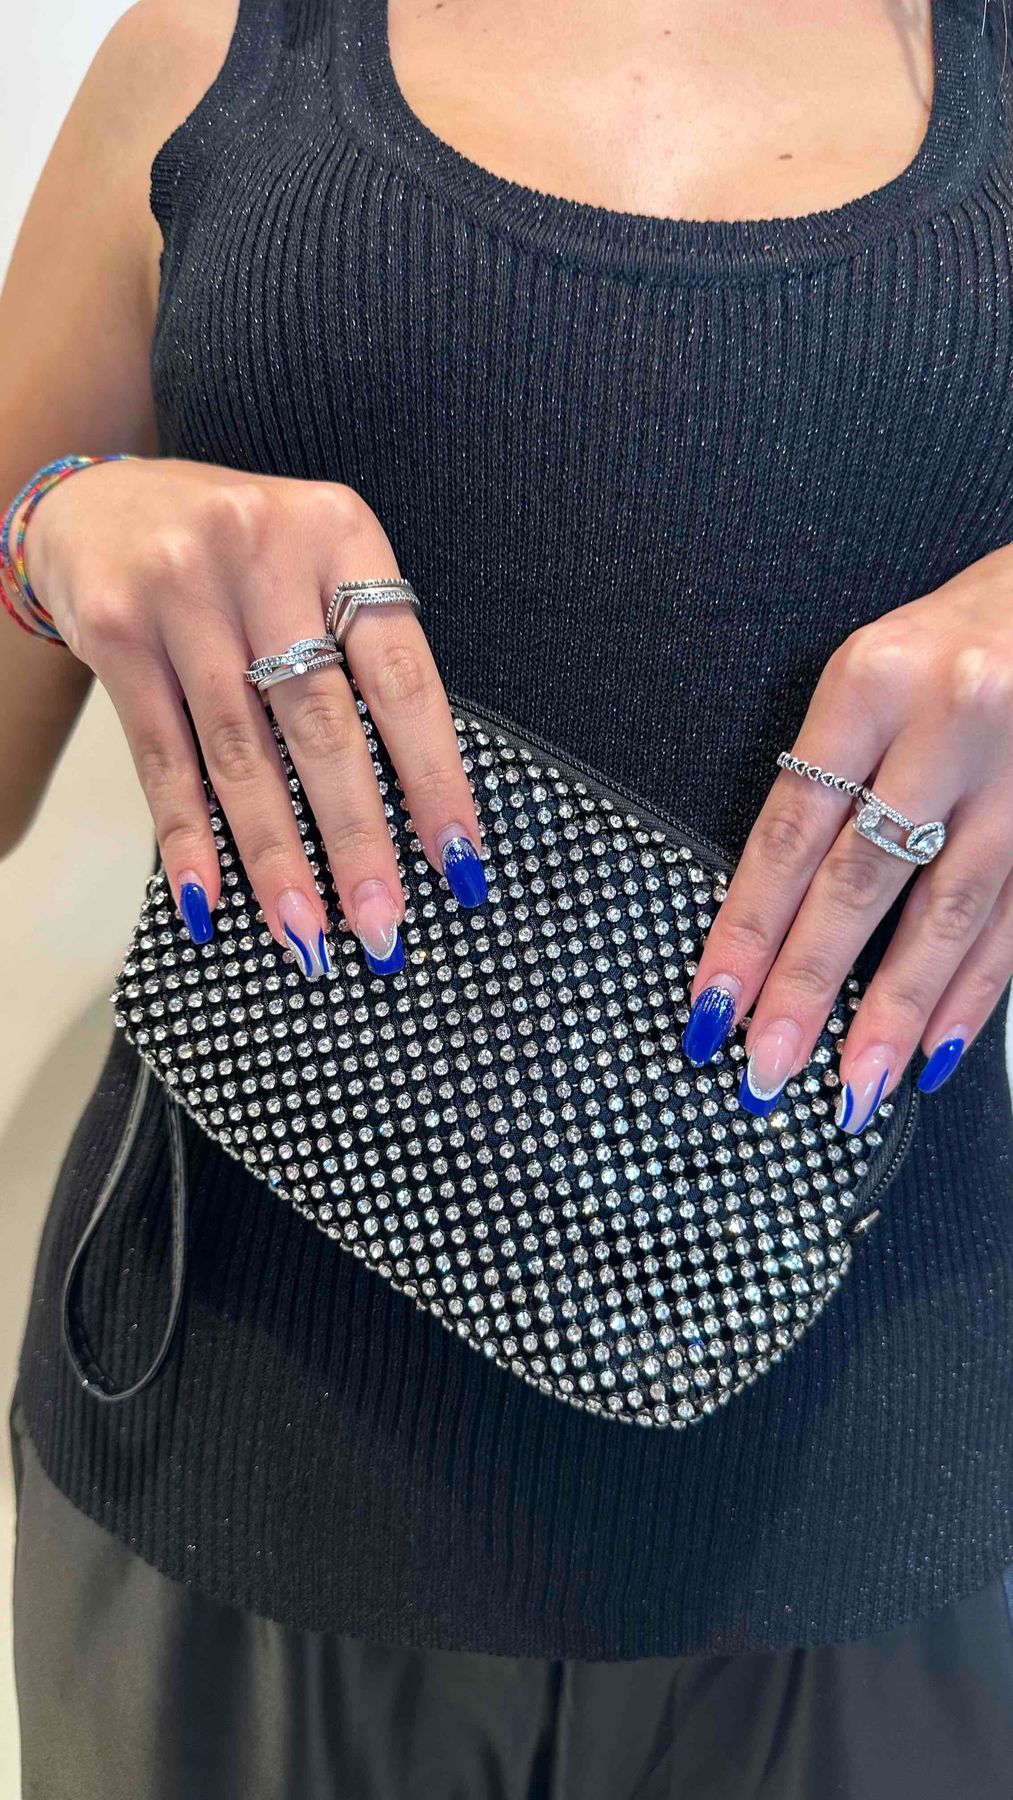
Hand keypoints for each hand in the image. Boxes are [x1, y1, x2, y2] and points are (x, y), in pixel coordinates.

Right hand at [23, 456, 486, 974]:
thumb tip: (412, 808)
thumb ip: (358, 653)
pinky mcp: (117, 630)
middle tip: (381, 923)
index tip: (458, 861)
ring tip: (304, 933)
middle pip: (321, 723)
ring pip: (241, 752)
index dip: (434, 776)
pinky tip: (209, 898)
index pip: (402, 676)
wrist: (100, 503)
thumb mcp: (314, 567)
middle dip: (356, 838)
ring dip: (275, 857)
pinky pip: (162, 755)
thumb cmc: (239, 557)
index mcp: (339, 533)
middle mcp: (263, 551)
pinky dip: (187, 834)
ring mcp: (182, 588)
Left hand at [681, 546, 1012, 1129]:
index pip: (791, 829)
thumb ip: (824, 783)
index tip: (712, 1004)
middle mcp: (948, 723)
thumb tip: (769, 924)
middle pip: (865, 880)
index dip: (747, 928)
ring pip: (950, 911)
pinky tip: (937, 1047)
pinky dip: (974, 990)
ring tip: (857, 1086)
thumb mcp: (865, 679)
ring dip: (899, 1012)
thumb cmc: (942, 647)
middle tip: (768, 1069)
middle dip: (811, 987)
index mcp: (870, 683)